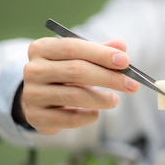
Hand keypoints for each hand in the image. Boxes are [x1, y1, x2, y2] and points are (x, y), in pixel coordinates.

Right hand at [20, 37, 139, 133]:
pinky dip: (88, 116)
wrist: (39, 98)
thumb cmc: (65, 74)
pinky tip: (96, 113)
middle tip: (132, 85)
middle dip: (109, 78)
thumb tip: (121, 46)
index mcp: (42, 48)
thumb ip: (100, 52)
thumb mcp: (80, 59)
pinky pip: (69, 119)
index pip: (73, 48)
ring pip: (74, 96)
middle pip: (76, 71)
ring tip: (115, 100)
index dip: (101, 54)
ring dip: (101, 99)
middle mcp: (33, 69)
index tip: (126, 62)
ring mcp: (32, 94)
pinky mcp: (36, 117)